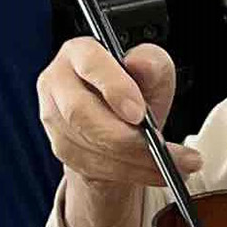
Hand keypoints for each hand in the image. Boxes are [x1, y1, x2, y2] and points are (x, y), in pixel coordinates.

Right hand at [36, 38, 200, 193]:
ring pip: (88, 146)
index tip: (140, 114)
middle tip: (163, 149)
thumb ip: (152, 63)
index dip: (115, 89)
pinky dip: (128, 173)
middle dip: (126, 137)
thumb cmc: (136, 92)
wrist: (123, 124)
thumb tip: (140, 64)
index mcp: (79, 53)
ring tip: (172, 165)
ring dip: (134, 162)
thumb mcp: (154, 73)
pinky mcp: (61, 147)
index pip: (90, 64)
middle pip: (82, 114)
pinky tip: (154, 173)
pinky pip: (92, 167)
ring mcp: (54, 117)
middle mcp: (58, 82)